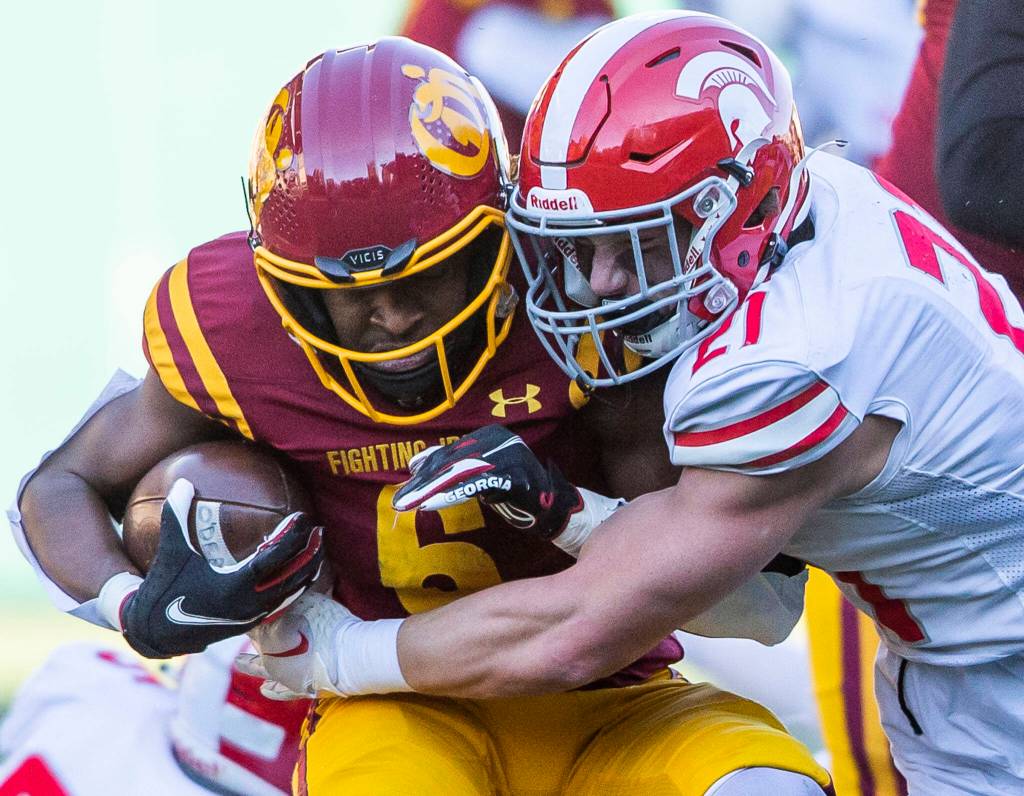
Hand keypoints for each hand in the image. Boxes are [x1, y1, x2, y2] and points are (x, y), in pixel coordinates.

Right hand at [120, 479, 324, 657]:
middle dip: (310, 554)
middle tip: (320, 531)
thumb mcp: (173, 550)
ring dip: (307, 571)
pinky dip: (295, 586)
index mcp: (234, 585)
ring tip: (318, 549)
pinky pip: (282, 603)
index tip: (304, 518)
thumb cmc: (165, 588)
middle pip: (293, 577)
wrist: (155, 632)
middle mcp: (249, 603)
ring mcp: (253, 616)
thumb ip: (178, 514)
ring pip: (291, 593)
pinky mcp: (251, 624)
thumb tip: (184, 481)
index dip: (292, 537)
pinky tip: (301, 572)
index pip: (274, 558)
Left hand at [237, 591, 407, 698]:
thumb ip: (299, 595)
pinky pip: (282, 692)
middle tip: (243, 627)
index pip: (253, 623)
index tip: (244, 605)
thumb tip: (292, 578)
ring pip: (262, 670)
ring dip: (251, 665)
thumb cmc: (331, 626)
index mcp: (268, 637)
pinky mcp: (299, 689)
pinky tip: (266, 690)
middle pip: (256, 645)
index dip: (251, 614)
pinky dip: (273, 690)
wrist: (350, 656)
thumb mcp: (313, 601)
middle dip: (251, 636)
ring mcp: (284, 676)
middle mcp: (270, 658)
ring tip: (238, 663)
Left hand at [392, 424, 582, 539]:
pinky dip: (450, 495)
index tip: (407, 484)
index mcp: (489, 435)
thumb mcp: (480, 474)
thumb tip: (415, 463)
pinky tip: (431, 504)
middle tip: (401, 500)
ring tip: (410, 504)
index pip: (450, 451)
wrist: (551, 506)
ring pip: (458, 473)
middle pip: (452, 462)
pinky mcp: (511, 474)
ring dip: (431, 490)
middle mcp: (496, 439)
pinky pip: (473, 485)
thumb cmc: (514, 491)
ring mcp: (506, 455)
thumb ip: (454, 466)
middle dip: (423, 483)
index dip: (426, 468)